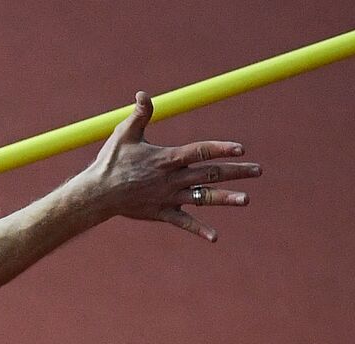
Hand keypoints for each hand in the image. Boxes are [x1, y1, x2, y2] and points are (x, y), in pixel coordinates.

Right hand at [79, 91, 260, 241]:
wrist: (97, 194)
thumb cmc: (110, 162)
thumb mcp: (124, 134)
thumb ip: (140, 115)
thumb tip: (143, 94)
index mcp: (166, 158)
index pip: (199, 151)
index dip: (221, 149)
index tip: (240, 149)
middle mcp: (172, 179)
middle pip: (209, 173)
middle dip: (236, 171)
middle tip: (258, 170)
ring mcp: (168, 197)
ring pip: (202, 197)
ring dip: (226, 198)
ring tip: (247, 200)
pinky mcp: (161, 213)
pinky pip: (183, 222)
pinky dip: (199, 230)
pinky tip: (215, 237)